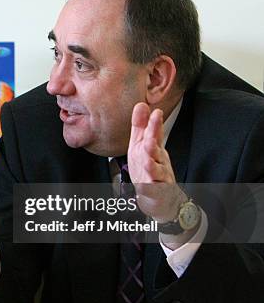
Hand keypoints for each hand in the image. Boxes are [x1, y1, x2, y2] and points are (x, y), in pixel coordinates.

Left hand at [127, 102, 185, 221]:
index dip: (155, 125)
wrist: (161, 198)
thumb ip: (141, 127)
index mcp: (154, 149)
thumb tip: (141, 105)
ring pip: (157, 171)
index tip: (156, 113)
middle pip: (156, 151)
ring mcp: (159, 177)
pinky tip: (145, 186)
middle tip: (149, 138)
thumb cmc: (151, 170)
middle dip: (153, 144)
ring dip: (152, 166)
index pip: (155, 135)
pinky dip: (150, 188)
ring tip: (148, 161)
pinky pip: (154, 190)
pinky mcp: (157, 192)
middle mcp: (159, 161)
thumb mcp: (143, 146)